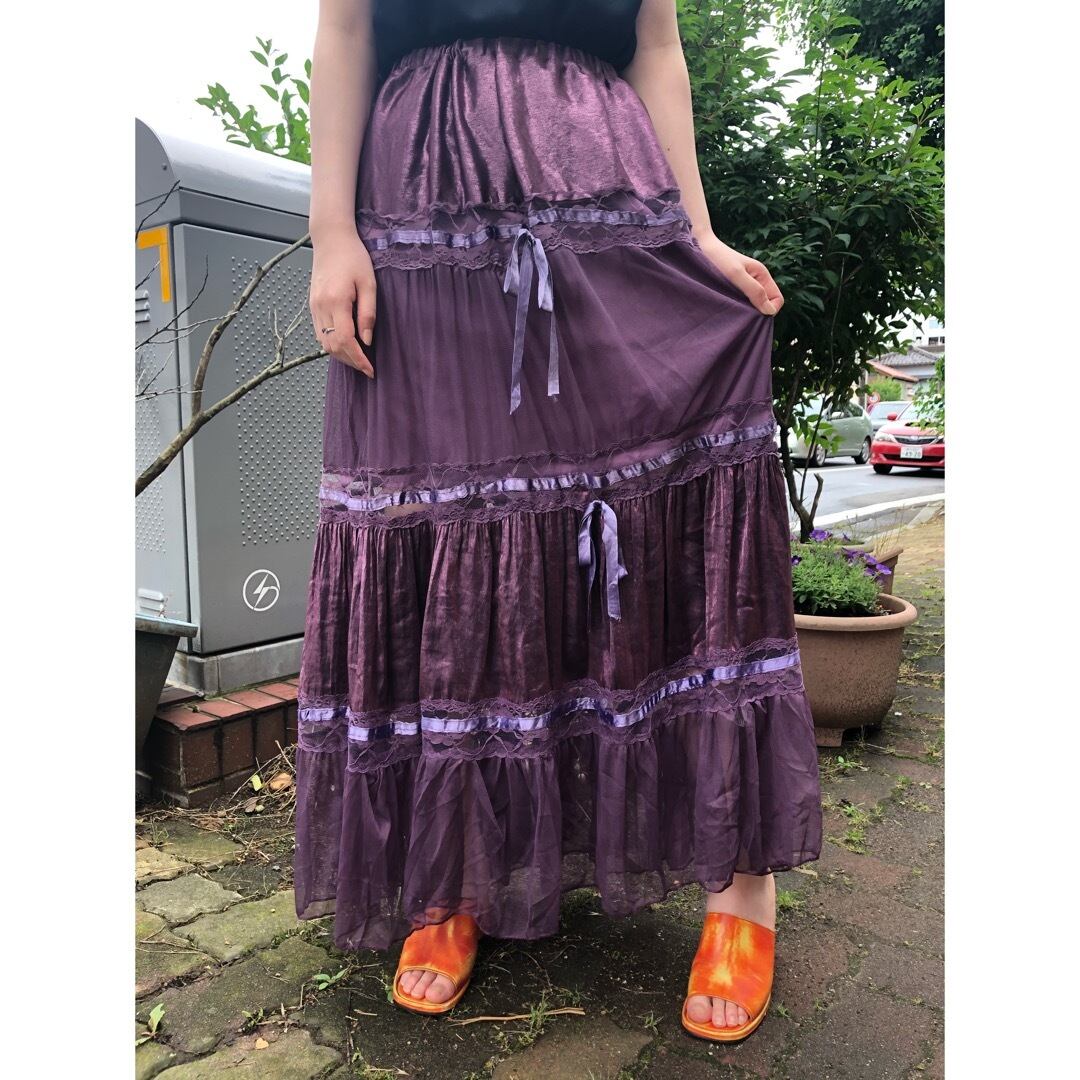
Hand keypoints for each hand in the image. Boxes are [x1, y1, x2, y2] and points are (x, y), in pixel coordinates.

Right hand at [309, 230, 376, 376]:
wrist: (331, 239)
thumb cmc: (354, 257)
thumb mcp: (369, 284)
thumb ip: (368, 313)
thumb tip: (367, 341)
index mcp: (336, 302)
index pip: (346, 341)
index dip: (358, 359)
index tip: (370, 370)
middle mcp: (321, 307)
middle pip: (333, 346)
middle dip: (350, 361)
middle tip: (367, 367)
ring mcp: (314, 307)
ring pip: (324, 343)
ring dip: (340, 355)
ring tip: (358, 359)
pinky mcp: (312, 305)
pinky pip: (319, 333)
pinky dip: (331, 344)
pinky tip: (345, 345)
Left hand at [695, 230, 783, 316]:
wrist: (699, 246)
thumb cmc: (717, 258)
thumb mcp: (736, 275)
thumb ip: (754, 291)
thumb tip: (770, 311)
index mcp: (762, 274)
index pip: (777, 299)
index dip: (770, 309)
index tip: (753, 313)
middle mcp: (756, 279)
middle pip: (767, 302)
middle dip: (758, 311)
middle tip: (740, 313)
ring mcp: (745, 283)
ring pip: (754, 303)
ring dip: (746, 309)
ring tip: (732, 309)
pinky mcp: (734, 286)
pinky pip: (743, 300)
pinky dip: (738, 306)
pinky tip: (727, 306)